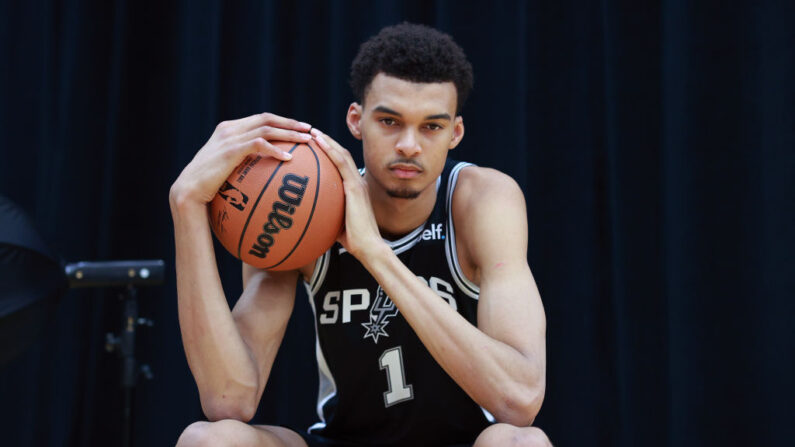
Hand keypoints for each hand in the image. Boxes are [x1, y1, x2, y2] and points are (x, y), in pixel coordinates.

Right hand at [170, 113, 312, 205]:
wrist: (188, 191)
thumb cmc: (207, 187)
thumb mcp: (226, 170)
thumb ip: (242, 163)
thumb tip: (264, 173)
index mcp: (229, 130)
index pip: (261, 119)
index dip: (282, 122)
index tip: (300, 129)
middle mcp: (230, 129)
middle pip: (267, 118)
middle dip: (290, 123)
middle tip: (310, 129)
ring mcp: (229, 138)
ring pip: (266, 129)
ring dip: (289, 134)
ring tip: (307, 140)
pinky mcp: (230, 150)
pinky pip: (259, 145)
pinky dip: (275, 149)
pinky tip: (289, 159)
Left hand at [311, 129, 386, 260]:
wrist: (369, 248)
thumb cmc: (353, 241)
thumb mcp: (335, 224)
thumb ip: (325, 216)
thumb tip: (306, 218)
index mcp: (354, 188)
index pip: (341, 165)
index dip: (329, 152)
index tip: (314, 144)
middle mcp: (357, 182)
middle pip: (341, 154)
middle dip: (326, 140)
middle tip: (309, 131)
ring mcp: (357, 183)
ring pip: (341, 154)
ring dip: (326, 140)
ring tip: (311, 130)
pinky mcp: (355, 187)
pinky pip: (340, 163)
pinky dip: (329, 149)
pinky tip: (317, 141)